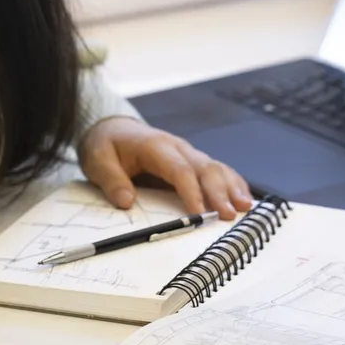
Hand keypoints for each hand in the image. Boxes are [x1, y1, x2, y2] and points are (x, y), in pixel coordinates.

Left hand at [79, 116, 252, 220]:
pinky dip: (233, 184)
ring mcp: (188, 154)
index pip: (179, 169)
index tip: (199, 213)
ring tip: (246, 208)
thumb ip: (111, 180)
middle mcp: (178, 148)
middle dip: (220, 192)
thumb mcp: (98, 161)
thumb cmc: (107, 146)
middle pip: (205, 168)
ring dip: (232, 187)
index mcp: (156, 146)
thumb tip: (127, 202)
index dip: (191, 191)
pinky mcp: (192, 163)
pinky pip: (217, 171)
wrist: (113, 129)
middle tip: (230, 215)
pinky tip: (245, 199)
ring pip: (216, 168)